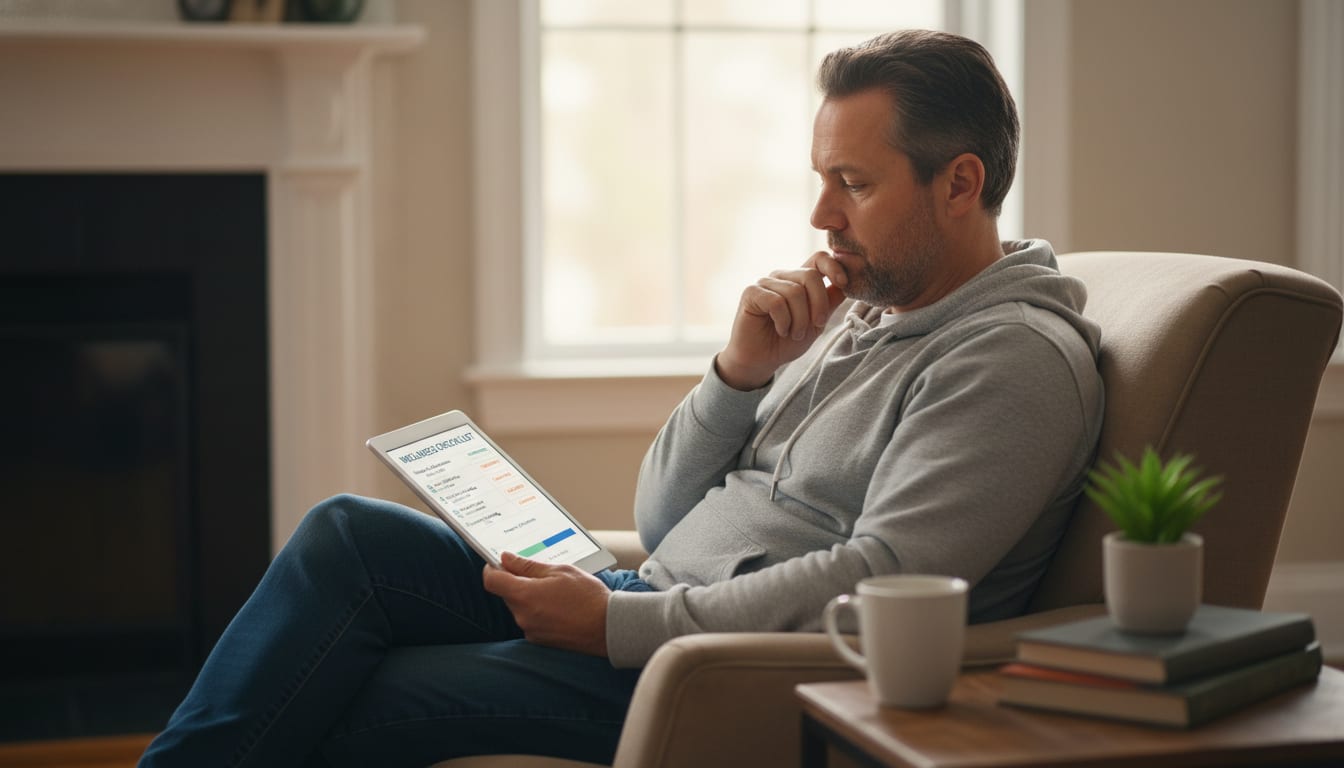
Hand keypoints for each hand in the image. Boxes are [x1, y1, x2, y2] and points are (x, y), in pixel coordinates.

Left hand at [482, 552, 610, 656]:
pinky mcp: (539, 640)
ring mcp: (530, 630)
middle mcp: (522, 616)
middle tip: (540, 573)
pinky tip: (559, 606)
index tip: (500, 561)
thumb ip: (528, 565)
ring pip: (519, 606)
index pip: (491, 580)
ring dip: (529, 596)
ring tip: (556, 591)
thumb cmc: (587, 596)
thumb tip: (506, 559)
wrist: (608, 627)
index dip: (492, 568)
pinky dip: (538, 610)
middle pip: (506, 593)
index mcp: (524, 595)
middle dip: (517, 581)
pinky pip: (530, 619)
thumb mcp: (559, 571)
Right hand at [716, 251, 847, 390]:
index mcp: (799, 280)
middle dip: (818, 304)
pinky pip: (776, 302)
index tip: (844, 283)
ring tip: (795, 334)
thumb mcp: (816, 323)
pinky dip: (784, 321)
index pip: (819, 259)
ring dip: (800, 320)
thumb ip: (829, 302)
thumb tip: (846, 284)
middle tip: (816, 325)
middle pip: (810, 276)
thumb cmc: (787, 341)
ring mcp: (766, 283)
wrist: (761, 360)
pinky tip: (781, 330)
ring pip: (794, 292)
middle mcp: (783, 277)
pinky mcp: (751, 292)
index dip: (834, 266)